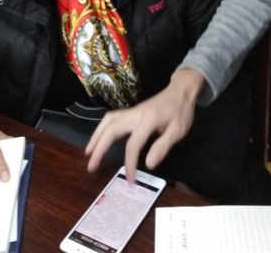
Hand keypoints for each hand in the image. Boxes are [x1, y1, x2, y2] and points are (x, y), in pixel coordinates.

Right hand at [85, 68, 203, 182]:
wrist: (181, 91)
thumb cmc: (181, 111)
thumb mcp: (178, 130)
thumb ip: (163, 147)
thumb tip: (148, 165)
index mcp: (148, 120)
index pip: (133, 144)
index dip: (129, 163)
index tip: (130, 180)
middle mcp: (135, 114)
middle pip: (112, 129)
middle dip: (99, 147)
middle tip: (91, 166)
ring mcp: (132, 111)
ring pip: (108, 121)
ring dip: (96, 136)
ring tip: (89, 152)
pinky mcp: (131, 112)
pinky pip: (112, 119)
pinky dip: (102, 129)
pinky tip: (99, 138)